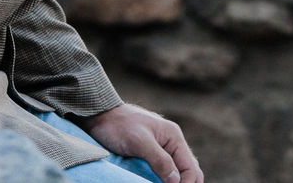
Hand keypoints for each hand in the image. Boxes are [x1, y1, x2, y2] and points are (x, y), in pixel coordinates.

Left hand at [79, 102, 202, 182]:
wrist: (102, 116)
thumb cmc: (119, 126)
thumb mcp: (140, 142)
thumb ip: (160, 160)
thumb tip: (176, 181)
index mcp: (174, 137)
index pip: (190, 167)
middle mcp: (172, 143)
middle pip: (189, 170)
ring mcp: (163, 149)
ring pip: (178, 172)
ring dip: (176, 182)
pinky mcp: (152, 154)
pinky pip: (166, 170)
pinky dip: (166, 180)